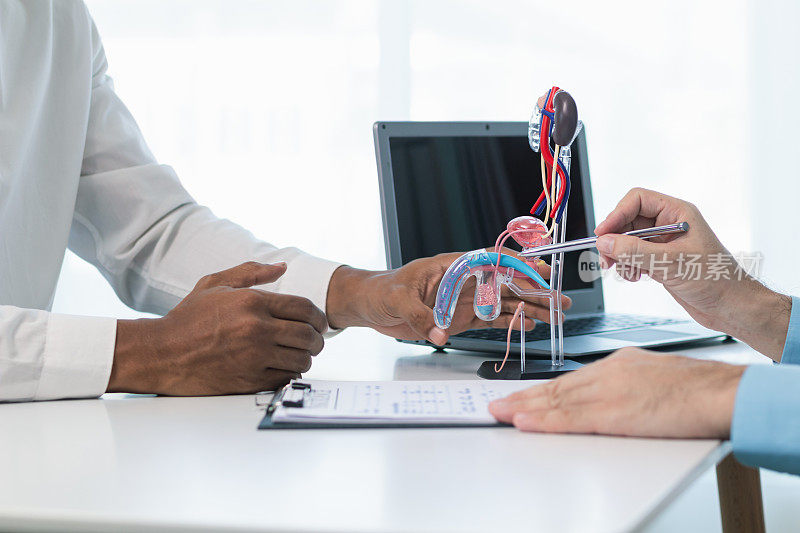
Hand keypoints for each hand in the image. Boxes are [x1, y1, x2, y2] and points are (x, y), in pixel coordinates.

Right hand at [108, 262, 326, 394]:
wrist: (160, 353)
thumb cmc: (187, 318)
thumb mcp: (215, 284)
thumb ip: (251, 272)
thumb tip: (282, 267)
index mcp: (253, 302)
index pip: (305, 309)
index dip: (319, 317)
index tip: (319, 324)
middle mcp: (257, 329)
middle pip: (309, 335)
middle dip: (317, 339)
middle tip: (314, 341)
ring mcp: (254, 357)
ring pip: (302, 359)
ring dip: (305, 357)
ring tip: (297, 354)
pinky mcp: (249, 380)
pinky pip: (286, 378)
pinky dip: (290, 374)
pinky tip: (282, 367)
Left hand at [325, 252, 570, 344]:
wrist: (367, 305)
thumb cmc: (380, 291)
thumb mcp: (398, 299)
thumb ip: (421, 317)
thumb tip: (439, 335)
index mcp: (452, 266)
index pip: (492, 261)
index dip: (518, 266)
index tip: (541, 273)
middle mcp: (463, 282)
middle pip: (506, 284)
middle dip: (535, 292)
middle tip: (561, 301)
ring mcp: (463, 300)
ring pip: (503, 303)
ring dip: (529, 309)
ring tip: (555, 316)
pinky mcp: (459, 318)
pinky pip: (490, 320)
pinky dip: (509, 323)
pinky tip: (528, 326)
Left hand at [489, 347, 744, 438]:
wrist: (721, 391)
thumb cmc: (696, 386)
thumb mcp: (653, 373)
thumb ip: (626, 382)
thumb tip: (609, 395)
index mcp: (616, 364)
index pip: (568, 380)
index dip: (539, 390)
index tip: (518, 396)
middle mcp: (606, 373)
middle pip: (555, 388)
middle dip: (522, 398)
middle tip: (495, 405)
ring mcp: (608, 392)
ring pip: (556, 401)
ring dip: (523, 409)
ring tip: (498, 413)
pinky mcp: (614, 412)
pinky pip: (571, 418)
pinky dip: (544, 421)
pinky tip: (524, 422)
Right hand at [594, 187, 789, 359]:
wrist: (730, 307)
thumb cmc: (716, 280)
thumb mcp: (670, 262)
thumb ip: (634, 251)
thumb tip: (606, 241)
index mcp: (678, 214)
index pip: (638, 200)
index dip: (617, 214)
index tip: (603, 234)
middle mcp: (670, 225)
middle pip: (629, 220)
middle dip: (616, 239)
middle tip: (607, 257)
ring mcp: (664, 243)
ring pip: (628, 240)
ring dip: (620, 256)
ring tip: (625, 271)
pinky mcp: (660, 261)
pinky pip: (634, 256)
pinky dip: (628, 266)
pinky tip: (635, 277)